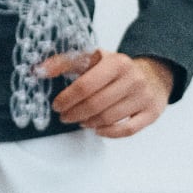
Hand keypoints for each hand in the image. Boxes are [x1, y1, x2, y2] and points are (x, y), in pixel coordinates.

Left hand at [37, 48, 173, 136]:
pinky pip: (127, 130)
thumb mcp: (94, 58)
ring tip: (80, 120)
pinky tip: (97, 129)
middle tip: (64, 117)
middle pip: (96, 104)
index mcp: (117, 62)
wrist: (154, 75)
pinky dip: (108, 133)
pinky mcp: (151, 113)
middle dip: (74, 113)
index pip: (85, 85)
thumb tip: (38, 70)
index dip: (67, 98)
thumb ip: (65, 62)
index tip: (56, 105)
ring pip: (109, 118)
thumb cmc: (116, 69)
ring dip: (89, 123)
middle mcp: (133, 79)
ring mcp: (144, 97)